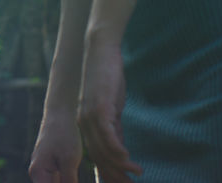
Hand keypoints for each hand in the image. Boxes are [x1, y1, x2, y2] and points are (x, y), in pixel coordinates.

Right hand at [28, 111, 80, 182]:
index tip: (73, 181)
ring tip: (75, 175)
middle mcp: (37, 174)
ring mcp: (43, 170)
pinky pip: (58, 181)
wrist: (60, 114)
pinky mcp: (51, 167)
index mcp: (38, 174)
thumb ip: (68, 182)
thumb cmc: (64, 135)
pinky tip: (75, 178)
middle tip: (75, 177)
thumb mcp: (69, 161)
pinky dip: (67, 182)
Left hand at [77, 37, 142, 181]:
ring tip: (137, 174)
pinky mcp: (99, 106)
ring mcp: (90, 116)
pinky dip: (117, 148)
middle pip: (99, 158)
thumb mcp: (111, 107)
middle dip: (115, 175)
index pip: (97, 157)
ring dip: (121, 165)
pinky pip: (107, 133)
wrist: (99, 50)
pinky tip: (127, 158)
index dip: (110, 173)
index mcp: (86, 125)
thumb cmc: (107, 78)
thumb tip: (122, 150)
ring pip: (103, 149)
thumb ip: (115, 127)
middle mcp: (84, 124)